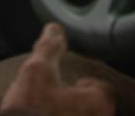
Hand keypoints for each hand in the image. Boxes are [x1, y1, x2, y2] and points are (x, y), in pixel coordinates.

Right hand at [0, 23, 114, 115]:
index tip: (73, 85)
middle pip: (97, 111)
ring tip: (52, 114)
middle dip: (81, 106)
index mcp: (98, 103)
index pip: (103, 89)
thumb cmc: (31, 111)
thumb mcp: (36, 72)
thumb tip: (55, 28)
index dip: (87, 85)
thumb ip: (49, 48)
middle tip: (59, 102)